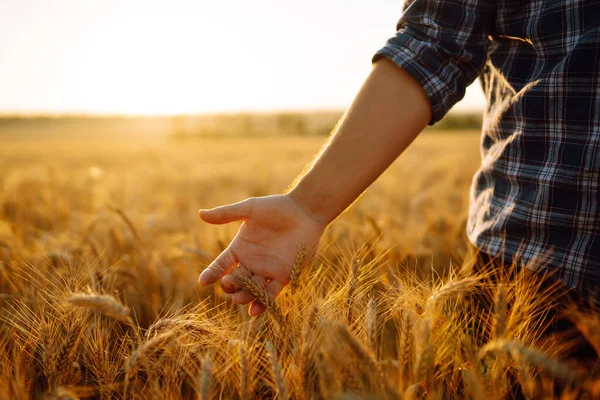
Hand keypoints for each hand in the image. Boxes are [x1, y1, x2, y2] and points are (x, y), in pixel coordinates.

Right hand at [198, 194, 324, 315]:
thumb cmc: (276, 208)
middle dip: (230, 286)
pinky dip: (263, 303)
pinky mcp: (284, 276)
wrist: (305, 212)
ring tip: (239, 299)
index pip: (221, 264)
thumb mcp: (249, 209)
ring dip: (244, 296)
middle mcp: (251, 262)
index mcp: (240, 247)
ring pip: (251, 290)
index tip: (203, 281)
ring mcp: (267, 270)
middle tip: (228, 284)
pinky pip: (271, 294)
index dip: (212, 272)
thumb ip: (226, 214)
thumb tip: (200, 214)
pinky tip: (255, 311)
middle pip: (235, 280)